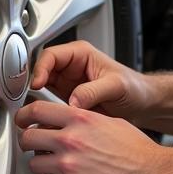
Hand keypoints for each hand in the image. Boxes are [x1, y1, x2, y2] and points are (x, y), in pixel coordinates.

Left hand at [15, 100, 165, 173]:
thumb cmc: (138, 153)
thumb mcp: (111, 123)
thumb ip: (85, 120)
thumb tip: (71, 120)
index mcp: (80, 120)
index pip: (37, 110)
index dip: (24, 116)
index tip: (22, 121)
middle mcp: (70, 141)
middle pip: (28, 138)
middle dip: (30, 144)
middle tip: (37, 149)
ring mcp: (68, 167)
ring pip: (34, 166)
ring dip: (43, 169)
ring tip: (59, 171)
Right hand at [29, 41, 148, 117]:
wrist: (142, 104)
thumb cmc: (134, 88)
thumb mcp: (116, 86)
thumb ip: (93, 91)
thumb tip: (72, 100)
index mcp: (81, 54)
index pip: (51, 55)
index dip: (40, 69)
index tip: (37, 84)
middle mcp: (71, 67)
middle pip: (41, 71)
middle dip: (33, 85)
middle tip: (30, 100)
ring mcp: (67, 84)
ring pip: (42, 89)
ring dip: (37, 99)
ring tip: (36, 111)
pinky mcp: (67, 100)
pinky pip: (50, 103)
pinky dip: (46, 111)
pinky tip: (47, 119)